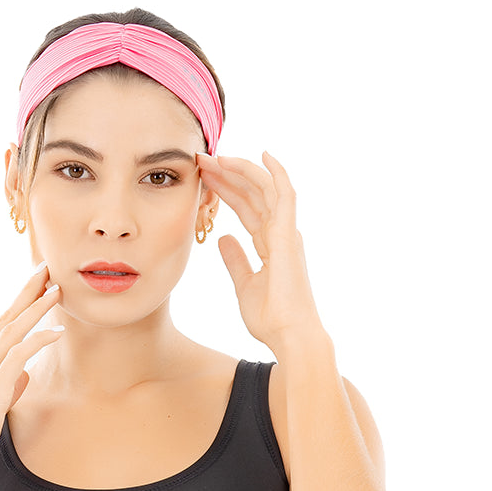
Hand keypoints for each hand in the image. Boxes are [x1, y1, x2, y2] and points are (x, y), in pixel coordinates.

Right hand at [0, 265, 62, 490]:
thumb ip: (6, 388)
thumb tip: (24, 375)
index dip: (18, 302)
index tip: (37, 282)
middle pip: (3, 319)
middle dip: (26, 292)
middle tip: (46, 267)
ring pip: (10, 333)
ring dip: (36, 309)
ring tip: (57, 291)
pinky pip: (16, 360)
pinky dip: (36, 341)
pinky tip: (56, 332)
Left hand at [196, 151, 322, 344]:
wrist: (289, 335)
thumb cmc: (271, 318)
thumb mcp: (244, 284)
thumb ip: (235, 259)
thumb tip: (223, 239)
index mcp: (271, 245)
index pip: (246, 208)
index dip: (226, 191)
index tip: (203, 178)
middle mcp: (281, 234)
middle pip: (252, 194)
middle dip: (227, 176)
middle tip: (202, 160)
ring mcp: (286, 232)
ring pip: (265, 189)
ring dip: (242, 170)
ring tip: (217, 156)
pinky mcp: (288, 235)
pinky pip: (284, 195)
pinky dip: (275, 173)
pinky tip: (262, 154)